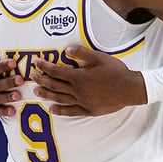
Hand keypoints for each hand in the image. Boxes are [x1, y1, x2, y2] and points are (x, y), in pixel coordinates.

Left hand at [32, 45, 146, 116]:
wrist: (130, 89)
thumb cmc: (115, 71)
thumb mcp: (99, 57)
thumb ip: (81, 53)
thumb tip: (66, 50)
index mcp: (79, 77)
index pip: (56, 71)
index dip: (44, 66)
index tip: (36, 62)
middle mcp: (77, 90)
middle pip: (54, 85)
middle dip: (42, 80)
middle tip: (32, 76)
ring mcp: (82, 102)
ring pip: (60, 98)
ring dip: (47, 95)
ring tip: (36, 92)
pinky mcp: (88, 110)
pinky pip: (71, 111)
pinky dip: (60, 110)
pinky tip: (52, 109)